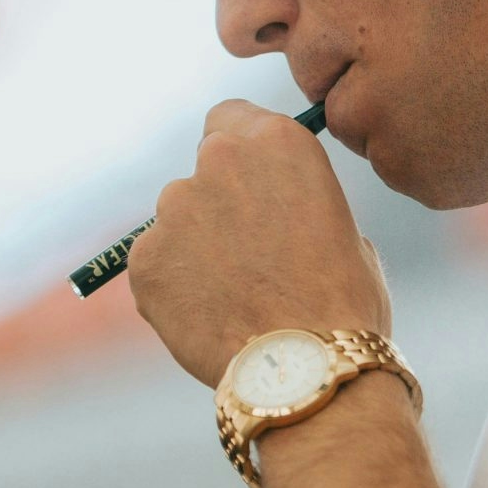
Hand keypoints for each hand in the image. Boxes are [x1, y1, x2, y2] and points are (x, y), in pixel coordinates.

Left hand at [127, 99, 391, 386]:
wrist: (305, 369)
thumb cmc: (343, 304)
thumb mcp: (342, 227)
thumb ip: (295, 202)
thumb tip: (274, 216)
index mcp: (276, 141)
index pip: (232, 117)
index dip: (242, 152)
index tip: (250, 181)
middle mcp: (217, 161)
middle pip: (204, 167)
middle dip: (219, 200)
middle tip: (247, 252)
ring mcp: (174, 208)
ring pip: (177, 218)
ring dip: (196, 244)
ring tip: (233, 296)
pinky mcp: (145, 256)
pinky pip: (156, 263)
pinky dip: (174, 284)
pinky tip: (209, 316)